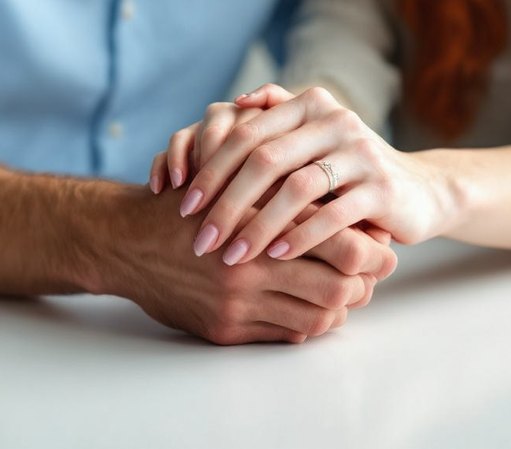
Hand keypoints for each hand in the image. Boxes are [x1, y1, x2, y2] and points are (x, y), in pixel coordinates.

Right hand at [98, 184, 394, 344]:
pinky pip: (285, 335)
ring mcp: (237, 304)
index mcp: (261, 222)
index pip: (343, 247)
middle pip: (339, 288)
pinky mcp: (223, 329)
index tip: (384, 240)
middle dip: (366, 281)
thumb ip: (285, 181)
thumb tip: (343, 191)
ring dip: (340, 305)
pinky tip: (312, 304)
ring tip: (349, 287)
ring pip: (317, 317)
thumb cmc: (189, 199)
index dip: (372, 247)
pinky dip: (308, 322)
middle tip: (376, 269)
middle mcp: (252, 268)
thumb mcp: (235, 174)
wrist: (127, 240)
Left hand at [177, 84, 458, 263]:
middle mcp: (334, 120)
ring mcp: (361, 152)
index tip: (182, 204)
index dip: (210, 169)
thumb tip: (235, 103)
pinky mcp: (382, 188)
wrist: (419, 190)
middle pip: (265, 160)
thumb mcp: (314, 134)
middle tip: (200, 240)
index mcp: (309, 104)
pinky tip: (277, 258)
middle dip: (226, 203)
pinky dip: (301, 237)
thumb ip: (277, 112)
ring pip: (297, 188)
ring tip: (233, 257)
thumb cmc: (349, 168)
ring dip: (259, 226)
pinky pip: (333, 215)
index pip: (245, 133)